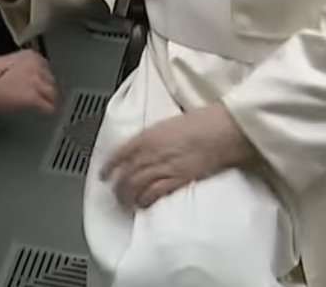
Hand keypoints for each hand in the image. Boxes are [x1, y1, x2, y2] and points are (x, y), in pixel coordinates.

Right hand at [0, 50, 57, 113]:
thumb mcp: (1, 62)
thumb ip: (15, 66)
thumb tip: (16, 73)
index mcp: (28, 55)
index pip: (45, 66)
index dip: (41, 76)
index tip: (38, 82)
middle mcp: (36, 67)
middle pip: (50, 80)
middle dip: (45, 88)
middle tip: (40, 95)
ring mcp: (36, 83)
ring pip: (52, 94)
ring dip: (48, 99)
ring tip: (42, 106)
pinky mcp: (33, 99)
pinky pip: (48, 108)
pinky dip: (46, 111)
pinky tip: (41, 114)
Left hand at [101, 103, 254, 209]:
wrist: (223, 129)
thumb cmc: (203, 120)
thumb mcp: (171, 123)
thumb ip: (155, 136)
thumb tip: (148, 144)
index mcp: (148, 135)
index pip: (119, 153)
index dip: (108, 166)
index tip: (103, 173)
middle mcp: (151, 152)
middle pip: (125, 173)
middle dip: (117, 186)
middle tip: (114, 193)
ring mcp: (164, 166)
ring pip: (136, 185)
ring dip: (128, 196)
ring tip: (126, 203)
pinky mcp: (178, 179)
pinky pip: (155, 193)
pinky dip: (146, 200)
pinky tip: (143, 205)